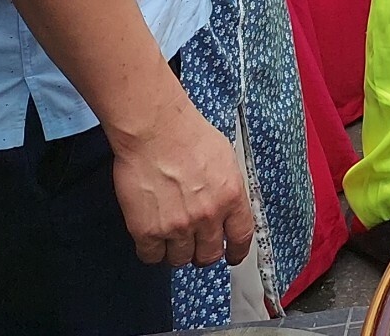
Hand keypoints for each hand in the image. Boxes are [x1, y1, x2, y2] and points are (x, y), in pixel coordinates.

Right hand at [107, 93, 253, 267]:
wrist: (154, 129)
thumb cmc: (187, 134)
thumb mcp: (225, 158)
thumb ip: (228, 187)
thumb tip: (227, 204)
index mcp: (230, 196)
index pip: (241, 237)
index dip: (237, 251)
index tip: (232, 256)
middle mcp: (207, 216)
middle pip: (209, 255)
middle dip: (203, 253)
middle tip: (194, 245)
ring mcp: (177, 226)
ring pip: (180, 259)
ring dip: (176, 251)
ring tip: (170, 235)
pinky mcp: (148, 230)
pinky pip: (151, 256)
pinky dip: (151, 250)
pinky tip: (151, 236)